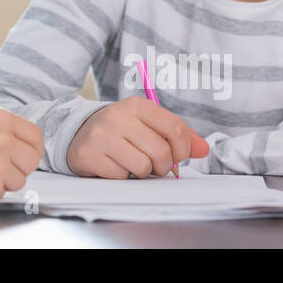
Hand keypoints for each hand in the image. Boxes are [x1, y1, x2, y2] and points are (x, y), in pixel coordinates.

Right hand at [0, 107, 44, 200]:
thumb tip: (18, 147)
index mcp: (0, 118)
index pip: (35, 137)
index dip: (31, 149)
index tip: (23, 155)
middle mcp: (3, 139)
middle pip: (31, 161)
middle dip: (18, 167)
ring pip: (19, 181)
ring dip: (3, 181)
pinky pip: (1, 193)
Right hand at [66, 96, 210, 177]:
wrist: (79, 134)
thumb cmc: (122, 132)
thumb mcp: (148, 126)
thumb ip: (178, 136)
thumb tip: (204, 149)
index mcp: (137, 105)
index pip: (176, 128)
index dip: (183, 149)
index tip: (176, 156)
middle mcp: (118, 116)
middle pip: (161, 151)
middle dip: (163, 166)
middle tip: (153, 165)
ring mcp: (101, 135)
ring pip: (142, 167)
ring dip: (142, 173)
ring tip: (131, 164)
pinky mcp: (89, 154)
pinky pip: (121, 176)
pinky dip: (122, 177)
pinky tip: (114, 165)